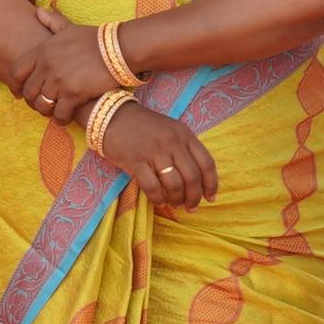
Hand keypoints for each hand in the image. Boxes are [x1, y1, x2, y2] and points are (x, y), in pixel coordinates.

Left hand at [7, 23, 122, 125]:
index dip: (14, 85)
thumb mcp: (70, 28)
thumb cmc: (95, 39)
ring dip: (46, 110)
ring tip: (53, 110)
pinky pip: (59, 113)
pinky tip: (65, 117)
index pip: (16, 71)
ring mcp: (59, 81)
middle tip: (40, 104)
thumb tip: (39, 11)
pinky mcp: (73, 94)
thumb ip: (53, 22)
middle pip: (28, 91)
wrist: (119, 49)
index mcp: (42, 51)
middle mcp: (47, 66)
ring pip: (42, 104)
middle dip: (32, 101)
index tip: (18, 92)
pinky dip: (61, 118)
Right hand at [91, 101, 218, 208]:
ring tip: (175, 205)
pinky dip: (158, 199)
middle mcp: (172, 142)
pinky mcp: (135, 161)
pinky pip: (152, 187)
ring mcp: (154, 152)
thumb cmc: (143, 126)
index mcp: (184, 134)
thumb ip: (184, 149)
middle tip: (191, 207)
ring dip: (177, 200)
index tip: (210, 198)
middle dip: (194, 197)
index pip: (206, 163)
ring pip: (174, 184)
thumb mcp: (170, 130)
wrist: (112, 116)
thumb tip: (196, 181)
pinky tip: (159, 202)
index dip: (211, 184)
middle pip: (192, 177)